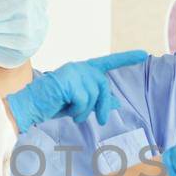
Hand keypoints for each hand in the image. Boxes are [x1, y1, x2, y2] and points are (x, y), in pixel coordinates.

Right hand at [5, 50, 149, 133]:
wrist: (31, 107)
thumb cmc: (53, 105)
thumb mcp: (80, 105)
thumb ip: (97, 101)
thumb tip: (116, 103)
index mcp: (83, 70)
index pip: (108, 62)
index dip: (126, 58)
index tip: (144, 54)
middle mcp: (80, 67)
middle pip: (103, 85)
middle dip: (103, 105)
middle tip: (100, 120)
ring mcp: (73, 72)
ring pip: (94, 95)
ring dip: (85, 111)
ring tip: (72, 113)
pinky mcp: (67, 81)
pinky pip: (84, 100)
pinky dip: (78, 111)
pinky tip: (66, 110)